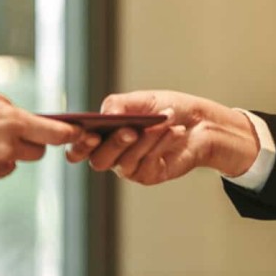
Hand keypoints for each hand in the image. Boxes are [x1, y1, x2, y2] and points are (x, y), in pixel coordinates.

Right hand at [0, 79, 83, 196]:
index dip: (68, 134)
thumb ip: (0, 103)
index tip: (75, 134)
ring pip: (6, 166)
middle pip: (34, 153)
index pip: (55, 133)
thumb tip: (13, 113)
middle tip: (0, 132)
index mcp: (9, 122)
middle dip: (25, 142)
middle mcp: (4, 150)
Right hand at [66, 90, 258, 185]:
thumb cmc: (165, 108)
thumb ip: (118, 105)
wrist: (198, 121)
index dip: (77, 146)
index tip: (88, 134)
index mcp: (102, 135)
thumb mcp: (141, 100)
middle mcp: (112, 155)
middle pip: (99, 161)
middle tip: (131, 129)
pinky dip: (161, 144)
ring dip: (146, 139)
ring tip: (165, 120)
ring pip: (125, 162)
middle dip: (114, 144)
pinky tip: (175, 131)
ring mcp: (129, 167)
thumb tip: (106, 115)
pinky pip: (148, 164)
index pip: (78, 148)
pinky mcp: (149, 175)